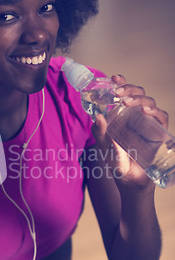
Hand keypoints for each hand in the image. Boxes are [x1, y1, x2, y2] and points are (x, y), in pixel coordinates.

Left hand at [91, 74, 168, 188]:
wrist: (129, 181)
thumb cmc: (116, 162)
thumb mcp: (104, 146)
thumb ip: (100, 132)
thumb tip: (97, 116)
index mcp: (123, 114)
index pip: (124, 93)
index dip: (121, 82)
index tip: (114, 77)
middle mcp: (136, 115)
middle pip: (138, 93)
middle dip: (129, 89)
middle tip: (118, 92)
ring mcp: (148, 123)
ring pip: (149, 102)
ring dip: (139, 98)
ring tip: (127, 102)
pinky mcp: (158, 132)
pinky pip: (161, 117)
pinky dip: (154, 111)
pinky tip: (144, 111)